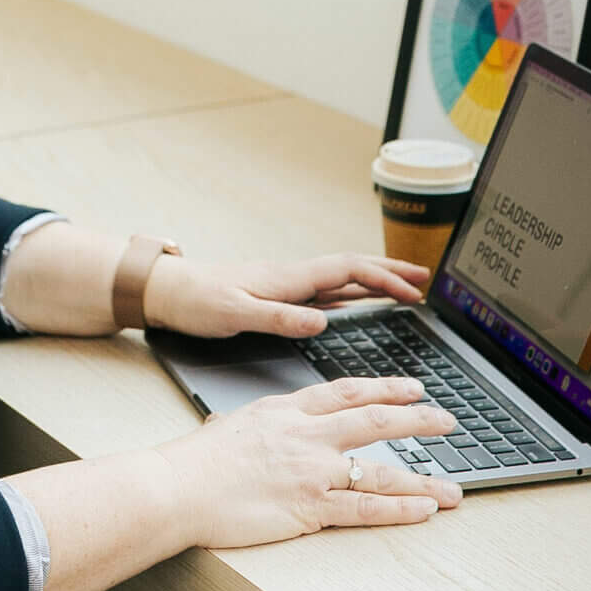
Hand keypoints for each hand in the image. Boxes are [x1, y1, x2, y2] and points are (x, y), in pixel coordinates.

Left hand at [141, 252, 432, 339]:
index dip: (384, 278)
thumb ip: (278, 318)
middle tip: (425, 280)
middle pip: (352, 269)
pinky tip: (357, 306)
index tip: (414, 288)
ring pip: (341, 280)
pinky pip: (324, 293)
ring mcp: (285, 286)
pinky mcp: (276, 297)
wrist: (165, 291)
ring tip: (404, 290)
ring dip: (374, 282)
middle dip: (390, 272)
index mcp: (288, 278)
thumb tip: (322, 322)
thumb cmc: (194, 301)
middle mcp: (291, 278)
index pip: (348, 270)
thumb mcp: (235, 313)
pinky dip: (350, 296)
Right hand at [154, 375, 463, 548]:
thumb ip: (257, 424)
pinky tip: (424, 510)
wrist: (177, 488)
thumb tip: (246, 424)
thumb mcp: (231, 425)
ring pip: (381, 471)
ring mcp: (313, 471)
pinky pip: (366, 509)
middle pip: (377, 420)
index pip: (350, 392)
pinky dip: (399, 510)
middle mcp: (308, 435)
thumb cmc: (195, 462)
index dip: (386, 388)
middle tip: (448, 422)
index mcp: (289, 410)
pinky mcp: (310, 507)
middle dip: (420, 421)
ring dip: (423, 480)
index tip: (413, 387)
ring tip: (453, 489)